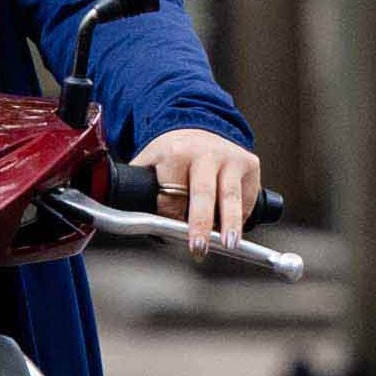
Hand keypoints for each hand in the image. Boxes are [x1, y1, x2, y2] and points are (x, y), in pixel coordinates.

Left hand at [136, 124, 264, 243]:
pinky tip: (232, 226)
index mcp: (177, 152)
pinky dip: (241, 216)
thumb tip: (126, 216)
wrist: (199, 128)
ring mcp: (231, 158)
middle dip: (200, 223)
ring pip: (231, 196)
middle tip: (198, 247)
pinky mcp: (250, 164)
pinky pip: (247, 197)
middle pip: (203, 194)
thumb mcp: (149, 161)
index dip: (170, 216)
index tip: (168, 230)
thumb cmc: (173, 153)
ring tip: (230, 243)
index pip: (173, 194)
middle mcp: (206, 153)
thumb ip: (136, 186)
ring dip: (230, 223)